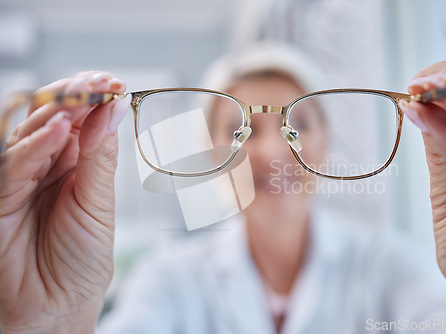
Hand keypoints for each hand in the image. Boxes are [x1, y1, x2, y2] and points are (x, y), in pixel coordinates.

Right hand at [0, 71, 130, 332]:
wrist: (56, 307)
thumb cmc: (82, 260)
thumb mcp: (99, 205)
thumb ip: (100, 157)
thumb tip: (112, 109)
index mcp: (78, 166)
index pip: (83, 123)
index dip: (96, 101)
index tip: (114, 84)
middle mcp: (49, 167)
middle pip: (57, 120)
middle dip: (77, 97)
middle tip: (99, 82)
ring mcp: (23, 179)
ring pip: (32, 134)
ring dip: (57, 113)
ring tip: (82, 98)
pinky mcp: (0, 196)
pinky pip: (16, 164)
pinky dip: (36, 145)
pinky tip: (58, 130)